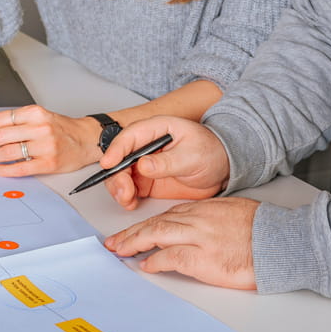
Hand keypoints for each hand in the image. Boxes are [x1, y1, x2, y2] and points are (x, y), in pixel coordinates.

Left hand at [0, 105, 101, 176]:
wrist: (87, 139)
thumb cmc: (62, 128)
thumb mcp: (40, 116)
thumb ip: (17, 121)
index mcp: (35, 113)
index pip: (0, 119)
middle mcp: (40, 128)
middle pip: (0, 136)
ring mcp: (45, 146)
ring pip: (8, 152)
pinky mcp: (48, 163)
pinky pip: (20, 168)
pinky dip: (4, 170)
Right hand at [97, 116, 229, 208]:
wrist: (222, 170)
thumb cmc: (211, 153)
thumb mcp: (193, 156)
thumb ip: (167, 162)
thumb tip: (143, 165)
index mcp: (156, 129)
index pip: (129, 136)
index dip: (116, 149)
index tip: (109, 164)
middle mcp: (145, 145)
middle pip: (119, 158)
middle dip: (116, 176)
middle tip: (124, 191)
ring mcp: (143, 164)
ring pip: (119, 175)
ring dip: (118, 188)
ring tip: (128, 199)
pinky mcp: (145, 180)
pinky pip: (127, 188)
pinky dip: (125, 197)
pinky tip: (131, 203)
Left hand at [104, 197, 258, 289]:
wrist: (282, 242)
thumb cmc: (266, 230)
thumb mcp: (236, 213)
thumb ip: (214, 218)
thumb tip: (202, 229)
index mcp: (206, 208)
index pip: (169, 215)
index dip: (149, 225)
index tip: (136, 231)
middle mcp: (199, 219)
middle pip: (156, 223)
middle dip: (132, 233)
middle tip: (115, 241)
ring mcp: (199, 237)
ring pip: (156, 235)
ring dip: (134, 243)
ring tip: (120, 251)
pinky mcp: (203, 258)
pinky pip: (170, 257)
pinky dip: (155, 261)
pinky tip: (145, 265)